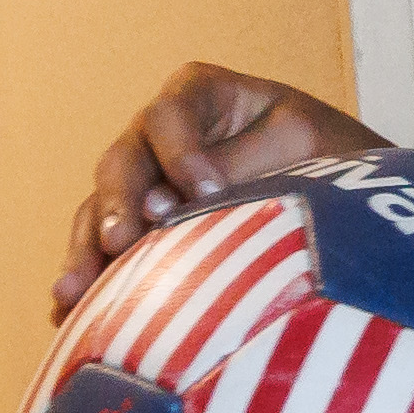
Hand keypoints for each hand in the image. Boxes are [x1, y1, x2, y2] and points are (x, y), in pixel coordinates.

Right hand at [50, 62, 372, 314]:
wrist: (345, 195)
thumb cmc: (326, 154)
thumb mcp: (300, 144)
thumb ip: (240, 164)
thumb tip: (166, 203)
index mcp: (199, 95)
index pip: (170, 117)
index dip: (180, 153)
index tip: (206, 192)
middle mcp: (158, 137)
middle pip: (123, 164)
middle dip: (119, 204)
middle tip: (120, 242)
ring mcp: (142, 185)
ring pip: (101, 212)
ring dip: (87, 251)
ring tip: (73, 293)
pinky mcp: (139, 232)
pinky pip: (103, 254)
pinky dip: (90, 284)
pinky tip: (69, 316)